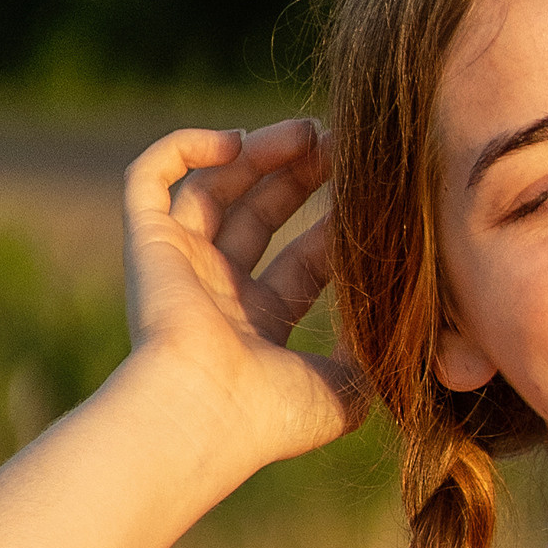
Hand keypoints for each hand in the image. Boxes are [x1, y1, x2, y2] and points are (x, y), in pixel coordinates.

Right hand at [121, 120, 367, 461]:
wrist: (201, 416)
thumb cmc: (270, 416)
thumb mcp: (344, 392)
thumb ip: (373, 356)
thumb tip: (401, 324)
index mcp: (261, 328)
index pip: (304, 261)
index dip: (335, 224)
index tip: (367, 191)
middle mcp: (217, 294)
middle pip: (261, 216)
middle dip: (301, 177)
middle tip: (337, 142)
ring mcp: (179, 267)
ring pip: (214, 188)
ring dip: (257, 153)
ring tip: (304, 132)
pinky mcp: (146, 244)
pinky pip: (151, 178)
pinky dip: (185, 148)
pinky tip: (235, 141)